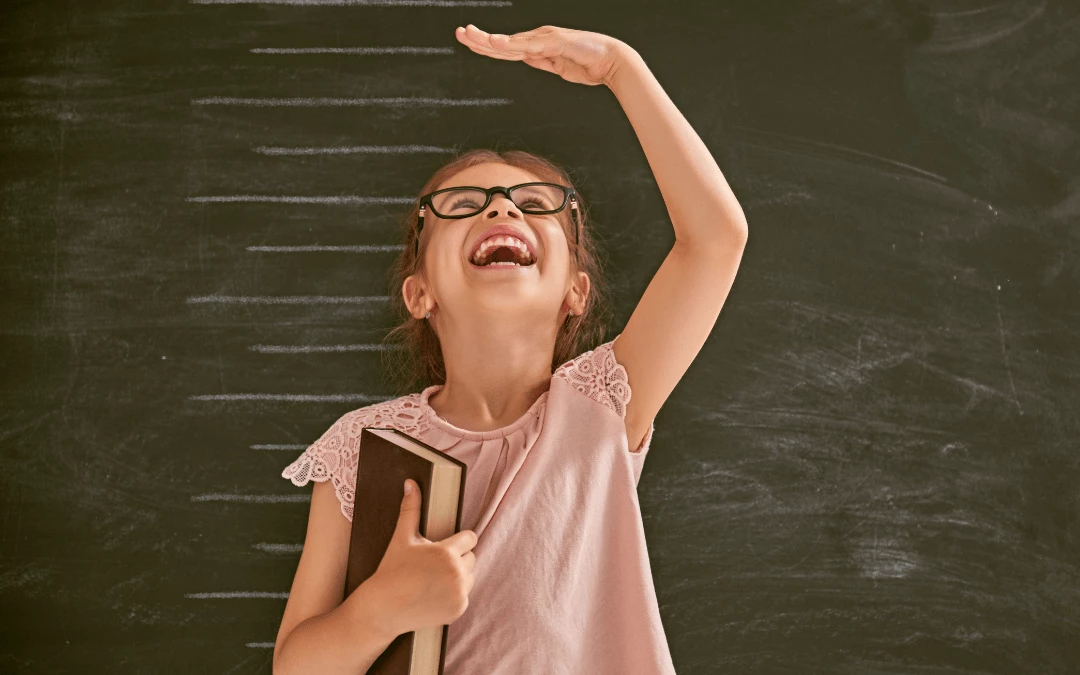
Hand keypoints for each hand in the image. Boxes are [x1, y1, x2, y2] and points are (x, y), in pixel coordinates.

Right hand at [368, 479, 478, 635]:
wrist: (382, 609)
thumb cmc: (391, 570)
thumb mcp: (401, 538)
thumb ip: (410, 509)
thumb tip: (410, 483)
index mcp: (447, 553)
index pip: (470, 538)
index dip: (458, 540)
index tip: (446, 545)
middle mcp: (457, 573)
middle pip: (471, 557)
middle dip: (457, 558)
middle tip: (435, 564)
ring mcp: (459, 594)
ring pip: (470, 577)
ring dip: (458, 576)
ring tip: (434, 578)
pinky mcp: (458, 610)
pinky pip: (465, 596)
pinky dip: (454, 595)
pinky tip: (434, 594)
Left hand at [455, 24, 631, 87]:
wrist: (611, 62)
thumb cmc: (588, 64)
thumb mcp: (558, 66)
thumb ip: (542, 62)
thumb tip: (528, 59)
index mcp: (537, 46)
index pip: (506, 48)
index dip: (485, 45)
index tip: (467, 41)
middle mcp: (538, 39)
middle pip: (503, 42)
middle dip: (479, 39)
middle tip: (459, 33)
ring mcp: (545, 39)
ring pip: (511, 42)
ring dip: (489, 40)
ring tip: (470, 36)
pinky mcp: (554, 42)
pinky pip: (529, 45)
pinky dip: (511, 44)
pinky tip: (496, 43)